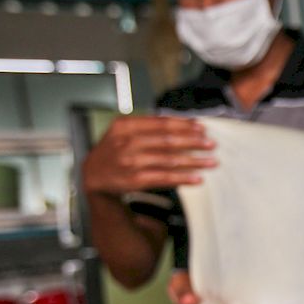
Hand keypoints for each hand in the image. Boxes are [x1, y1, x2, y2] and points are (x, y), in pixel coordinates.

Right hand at [82, 116, 216, 195]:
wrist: (92, 176)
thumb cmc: (114, 151)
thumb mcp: (123, 131)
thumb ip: (147, 126)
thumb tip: (183, 124)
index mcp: (125, 126)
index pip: (161, 123)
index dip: (184, 125)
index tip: (202, 128)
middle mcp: (127, 143)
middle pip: (168, 141)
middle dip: (193, 142)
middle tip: (212, 143)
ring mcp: (131, 162)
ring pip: (169, 160)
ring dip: (194, 161)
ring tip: (212, 161)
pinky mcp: (135, 180)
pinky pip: (165, 178)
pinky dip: (183, 178)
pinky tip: (198, 178)